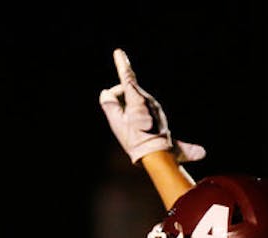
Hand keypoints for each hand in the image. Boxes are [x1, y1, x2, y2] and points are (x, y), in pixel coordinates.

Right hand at [98, 48, 205, 164]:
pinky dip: (139, 117)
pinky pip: (145, 110)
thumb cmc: (134, 139)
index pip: (127, 76)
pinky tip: (140, 129)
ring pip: (137, 102)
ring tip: (131, 130)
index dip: (121, 63)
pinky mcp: (160, 116)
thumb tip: (107, 93)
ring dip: (130, 111)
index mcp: (137, 98)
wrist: (156, 155)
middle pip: (129, 93)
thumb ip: (109, 104)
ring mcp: (156, 108)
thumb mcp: (116, 122)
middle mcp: (149, 99)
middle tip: (120, 119)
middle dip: (121, 101)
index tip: (119, 52)